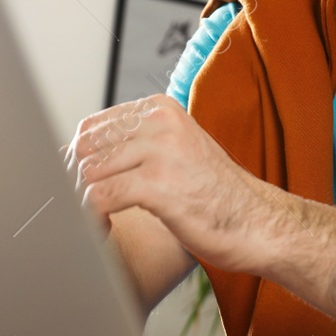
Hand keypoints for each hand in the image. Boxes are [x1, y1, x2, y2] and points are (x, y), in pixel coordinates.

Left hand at [62, 94, 305, 274]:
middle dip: (76, 179)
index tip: (81, 186)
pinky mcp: (158, 185)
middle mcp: (160, 122)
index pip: (93, 126)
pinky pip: (101, 197)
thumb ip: (136, 146)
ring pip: (88, 171)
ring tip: (92, 218)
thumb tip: (78, 153)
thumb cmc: (216, 196)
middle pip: (86, 146)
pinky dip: (93, 215)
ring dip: (83, 200)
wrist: (259, 224)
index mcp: (161, 110)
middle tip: (82, 205)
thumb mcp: (177, 152)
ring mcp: (160, 152)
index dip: (79, 159)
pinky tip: (104, 226)